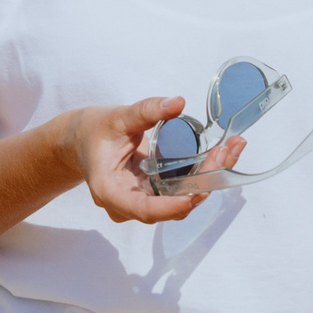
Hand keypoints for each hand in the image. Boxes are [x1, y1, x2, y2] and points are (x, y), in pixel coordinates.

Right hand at [54, 98, 243, 223]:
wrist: (81, 141)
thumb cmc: (93, 132)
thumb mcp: (117, 117)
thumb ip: (146, 110)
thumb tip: (177, 103)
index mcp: (110, 191)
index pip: (144, 209)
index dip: (172, 207)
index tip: (197, 193)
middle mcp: (127, 204)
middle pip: (170, 206)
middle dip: (202, 183)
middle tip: (225, 152)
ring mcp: (141, 202)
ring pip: (180, 201)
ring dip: (208, 179)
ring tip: (230, 149)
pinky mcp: (154, 195)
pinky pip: (181, 191)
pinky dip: (202, 175)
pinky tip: (221, 154)